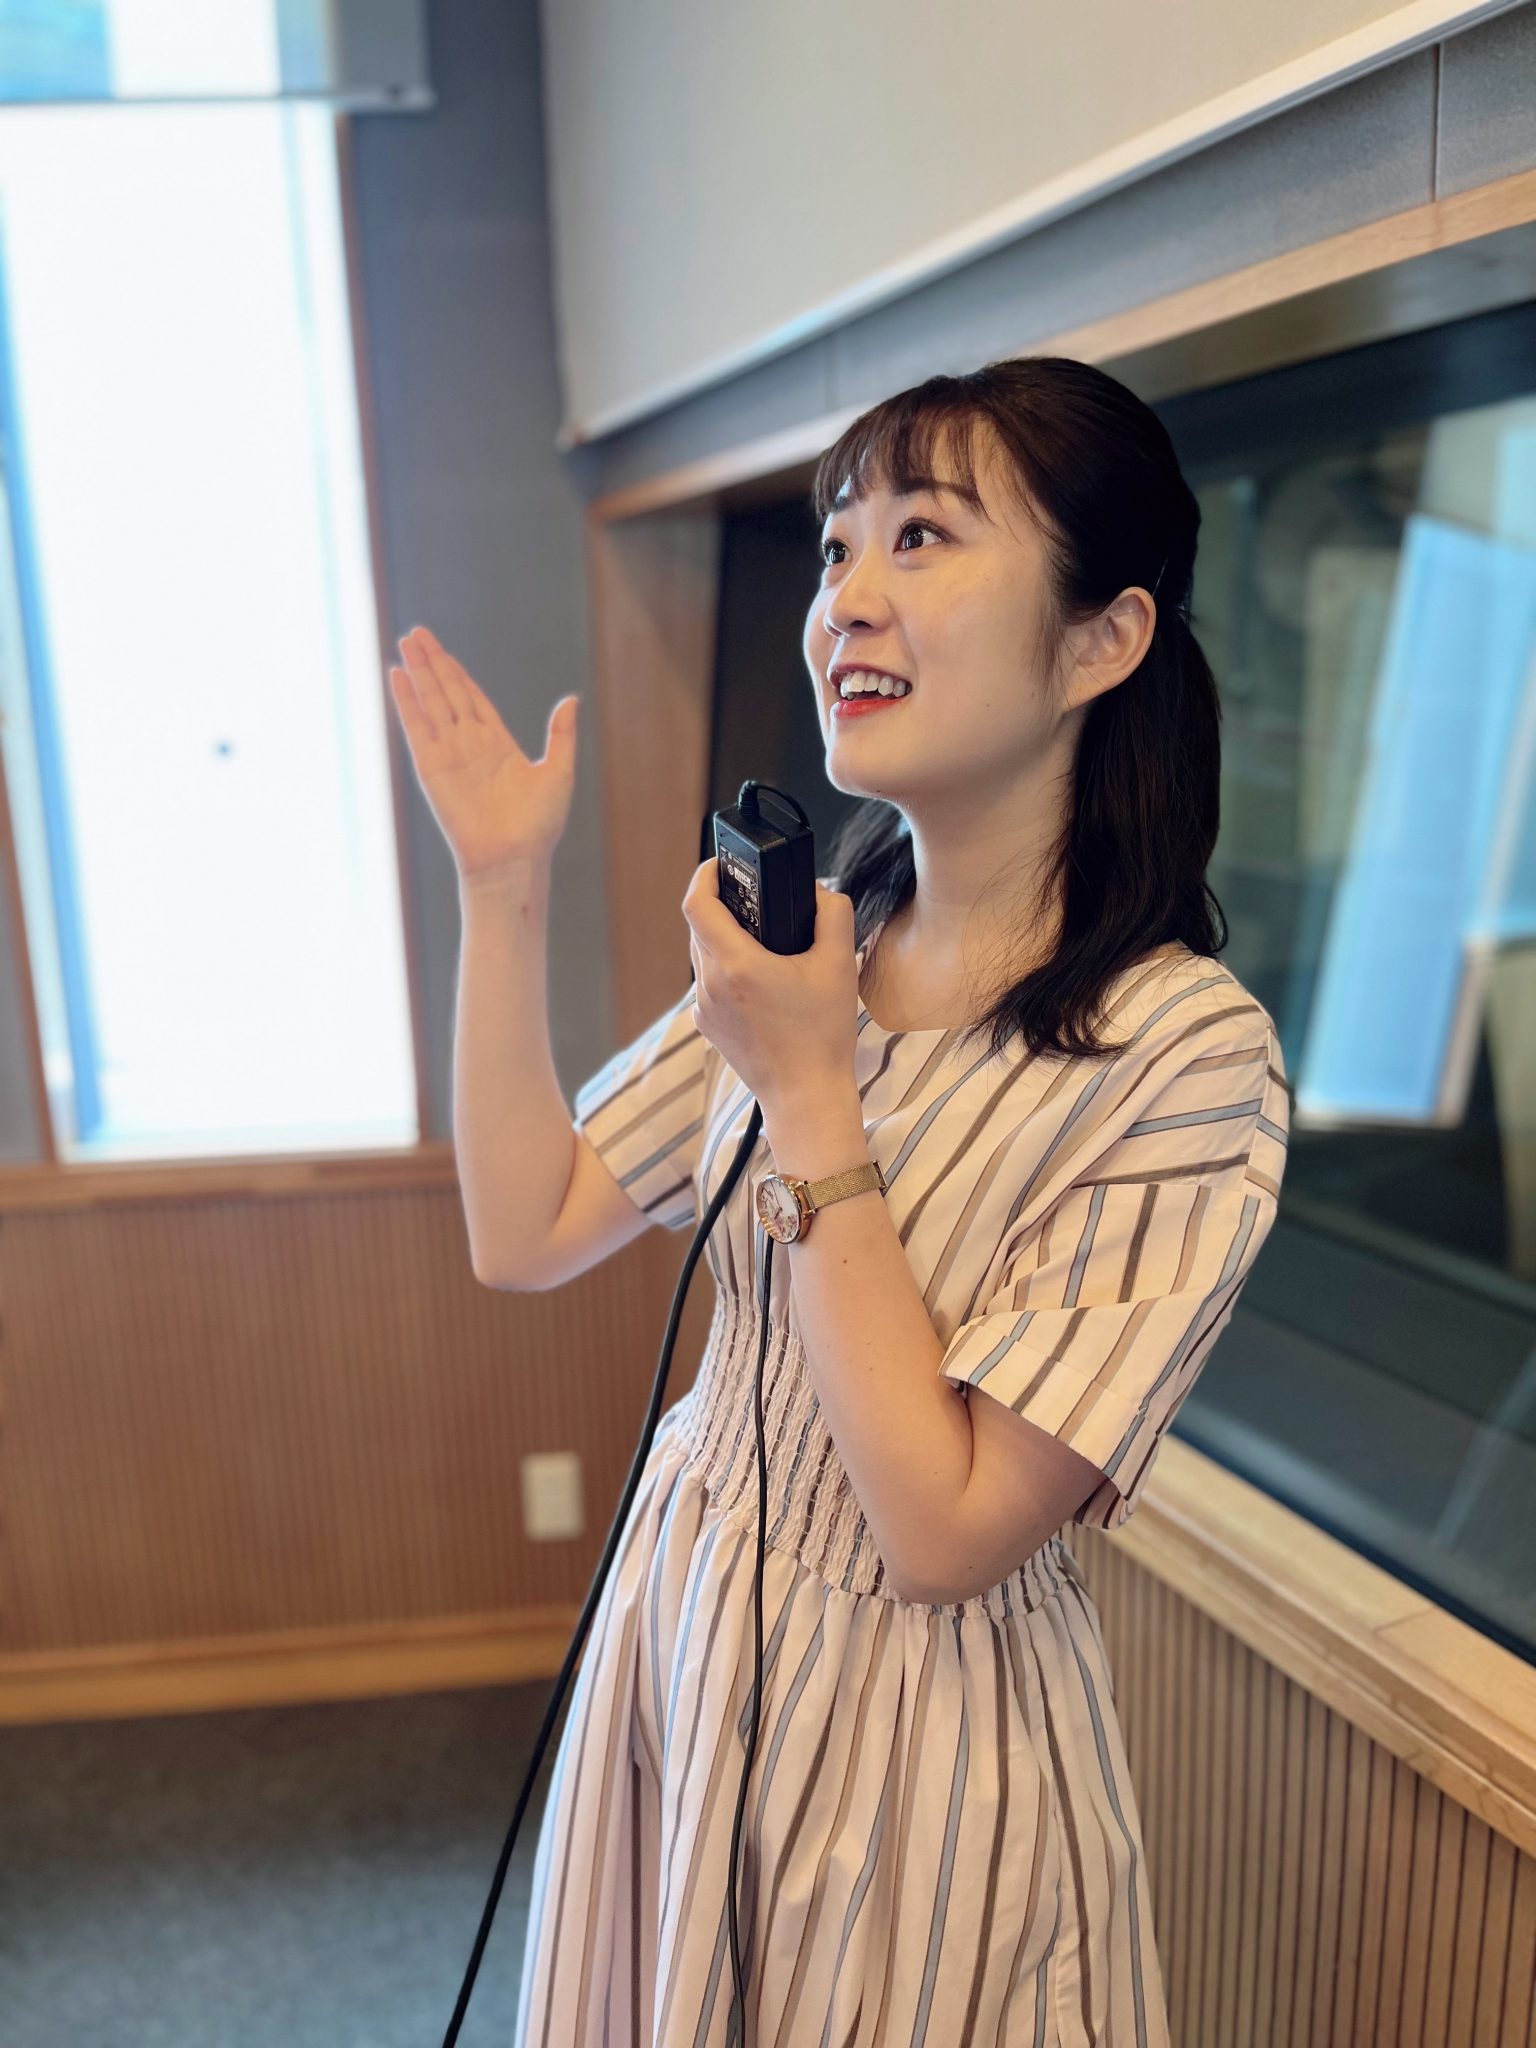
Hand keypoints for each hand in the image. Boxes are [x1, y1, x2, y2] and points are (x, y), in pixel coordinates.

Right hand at [388, 625, 578, 881]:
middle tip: (417, 633)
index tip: (442, 649)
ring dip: (418, 672)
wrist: (512, 858)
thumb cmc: (538, 825)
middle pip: (447, 692)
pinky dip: (406, 700)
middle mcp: (469, 744)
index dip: (456, 673)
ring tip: (406, 643)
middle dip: (433, 662)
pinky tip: (396, 675)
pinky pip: (416, 726)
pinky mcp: (432, 766)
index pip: (471, 698)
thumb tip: (571, 700)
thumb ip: (561, 735)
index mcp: (496, 743)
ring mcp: (449, 753)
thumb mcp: (559, 772)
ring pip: (430, 702)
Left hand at [681, 859, 858, 1109]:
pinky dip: (725, 969)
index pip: (697, 904)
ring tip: (758, 937)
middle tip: (752, 897)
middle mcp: (710, 986)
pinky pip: (708, 984)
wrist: (806, 1096)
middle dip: (721, 905)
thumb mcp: (839, 965)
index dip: (704, 875)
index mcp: (736, 965)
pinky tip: (758, 978)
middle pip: (699, 927)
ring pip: (701, 955)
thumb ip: (832, 914)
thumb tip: (820, 892)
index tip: (720, 865)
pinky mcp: (708, 1026)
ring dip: (722, 938)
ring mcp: (704, 1009)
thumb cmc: (821, 1035)